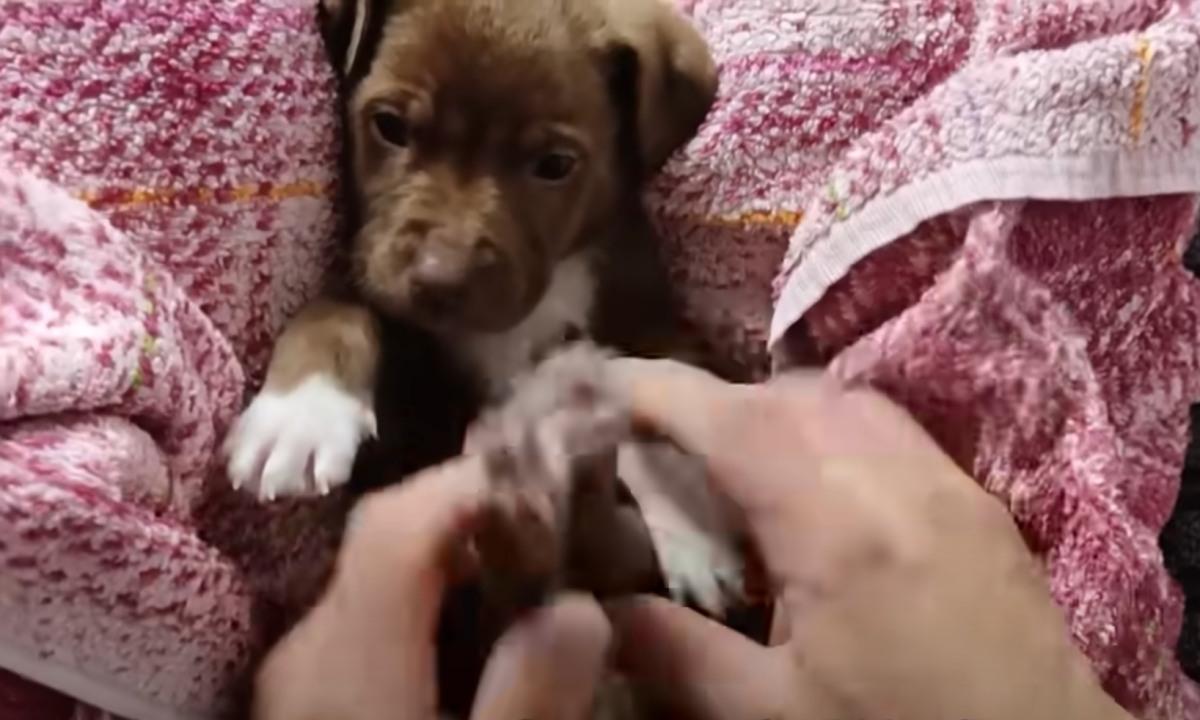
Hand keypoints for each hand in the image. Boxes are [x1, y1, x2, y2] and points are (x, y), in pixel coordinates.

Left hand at [252, 457, 610, 719]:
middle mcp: (308, 653)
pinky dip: (430, 606)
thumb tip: (579, 607)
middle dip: (475, 516)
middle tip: (563, 525)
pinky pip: (371, 625)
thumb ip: (531, 700)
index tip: (552, 474)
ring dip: (455, 560)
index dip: (469, 482)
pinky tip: (482, 639)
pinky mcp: (308, 704)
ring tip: (536, 572)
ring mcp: (300, 681)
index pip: (395, 527)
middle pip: (386, 544)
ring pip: (378, 583)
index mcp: (347, 662)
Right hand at [605, 358, 1132, 719]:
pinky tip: (816, 482)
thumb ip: (677, 652)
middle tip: (658, 440)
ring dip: (776, 408)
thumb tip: (600, 604)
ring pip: (846, 399)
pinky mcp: (978, 500)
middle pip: (788, 395)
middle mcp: (897, 480)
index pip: (735, 423)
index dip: (661, 392)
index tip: (603, 386)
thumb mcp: (773, 716)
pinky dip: (831, 426)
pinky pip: (890, 426)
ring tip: (733, 459)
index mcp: (837, 529)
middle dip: (713, 400)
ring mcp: (947, 482)